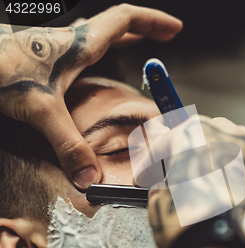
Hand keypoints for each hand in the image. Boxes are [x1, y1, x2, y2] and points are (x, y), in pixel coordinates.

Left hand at [0, 4, 181, 189]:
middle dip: (145, 28)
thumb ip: (67, 144)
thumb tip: (90, 178)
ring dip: (122, 35)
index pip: (125, 20)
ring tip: (137, 43)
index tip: (175, 29)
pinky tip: (93, 62)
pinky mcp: (43, 54)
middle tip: (165, 35)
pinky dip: (99, 47)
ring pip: (98, 32)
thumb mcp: (40, 109)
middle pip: (117, 24)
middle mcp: (71, 39)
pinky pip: (81, 45)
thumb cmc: (0, 70)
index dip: (153, 22)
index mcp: (80, 44)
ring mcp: (55, 44)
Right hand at [147, 116, 244, 247]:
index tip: (152, 175)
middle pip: (219, 130)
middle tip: (197, 177)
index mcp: (193, 135)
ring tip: (237, 174)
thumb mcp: (159, 206)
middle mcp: (229, 136)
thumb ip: (162, 188)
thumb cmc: (187, 229)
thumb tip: (163, 188)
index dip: (159, 158)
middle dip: (206, 150)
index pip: (173, 139)